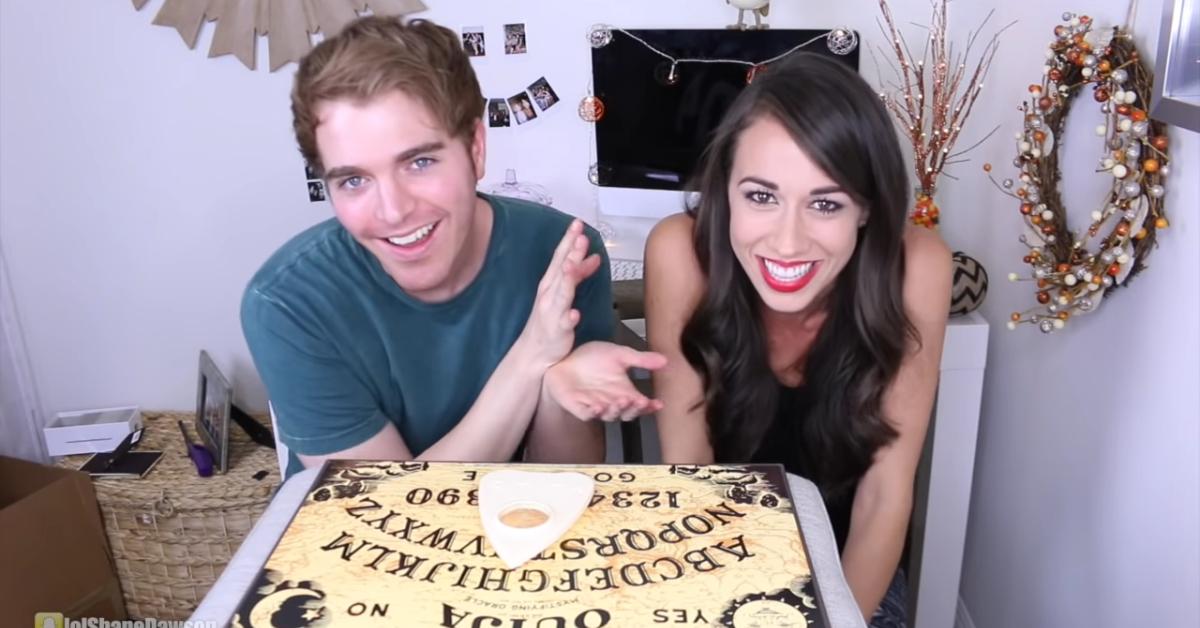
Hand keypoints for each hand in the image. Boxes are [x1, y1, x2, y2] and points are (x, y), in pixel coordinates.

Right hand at [516, 219, 602, 369]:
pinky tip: (574, 314)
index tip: (577, 224)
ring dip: (567, 280)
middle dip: (570, 253)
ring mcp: (552, 313)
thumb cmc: (548, 321)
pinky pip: (563, 324)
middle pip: (561, 270)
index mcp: (550, 284)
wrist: (533, 352)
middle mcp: (549, 295)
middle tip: (581, 236)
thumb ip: (577, 275)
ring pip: (561, 294)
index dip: (568, 240)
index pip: (560, 257)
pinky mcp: (556, 332)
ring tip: (573, 266)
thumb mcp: (562, 293)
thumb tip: (594, 257)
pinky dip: (568, 318)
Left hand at [543, 341, 667, 421]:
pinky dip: (593, 412)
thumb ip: (641, 360)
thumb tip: (664, 360)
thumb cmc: (591, 358)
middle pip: (627, 413)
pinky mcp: (578, 408)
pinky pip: (587, 415)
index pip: (640, 404)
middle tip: (639, 400)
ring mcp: (595, 407)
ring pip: (609, 416)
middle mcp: (612, 402)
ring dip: (616, 410)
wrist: (564, 358)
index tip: (658, 403)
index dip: (649, 406)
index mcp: (623, 391)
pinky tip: (599, 406)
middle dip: (634, 409)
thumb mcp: (619, 354)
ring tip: (621, 400)